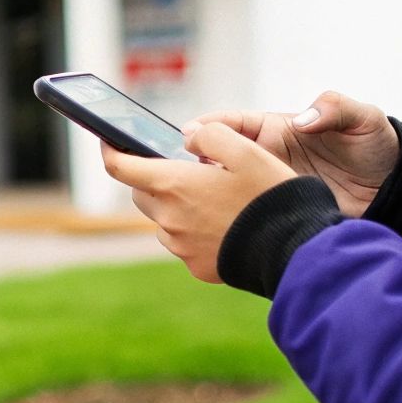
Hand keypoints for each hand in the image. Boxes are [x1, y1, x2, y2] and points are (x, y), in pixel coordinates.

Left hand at [101, 123, 296, 282]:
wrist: (293, 251)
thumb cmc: (269, 196)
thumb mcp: (246, 150)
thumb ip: (209, 135)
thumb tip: (187, 138)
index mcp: (173, 185)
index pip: (120, 167)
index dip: (109, 150)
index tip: (108, 141)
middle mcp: (168, 218)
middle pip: (143, 193)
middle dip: (155, 179)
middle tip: (188, 170)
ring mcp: (180, 246)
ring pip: (164, 220)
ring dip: (178, 207)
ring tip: (217, 199)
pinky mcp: (197, 266)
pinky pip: (185, 243)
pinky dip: (195, 231)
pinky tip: (226, 225)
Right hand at [183, 91, 398, 217]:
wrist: (392, 190)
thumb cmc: (374, 146)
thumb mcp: (362, 119)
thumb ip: (336, 109)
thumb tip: (304, 120)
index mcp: (278, 130)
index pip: (233, 123)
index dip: (208, 127)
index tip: (190, 135)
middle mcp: (266, 158)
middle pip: (217, 158)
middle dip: (193, 163)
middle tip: (176, 172)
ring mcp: (268, 187)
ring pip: (224, 189)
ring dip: (205, 194)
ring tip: (187, 201)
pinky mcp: (277, 212)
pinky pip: (246, 215)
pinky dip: (227, 220)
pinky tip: (215, 227)